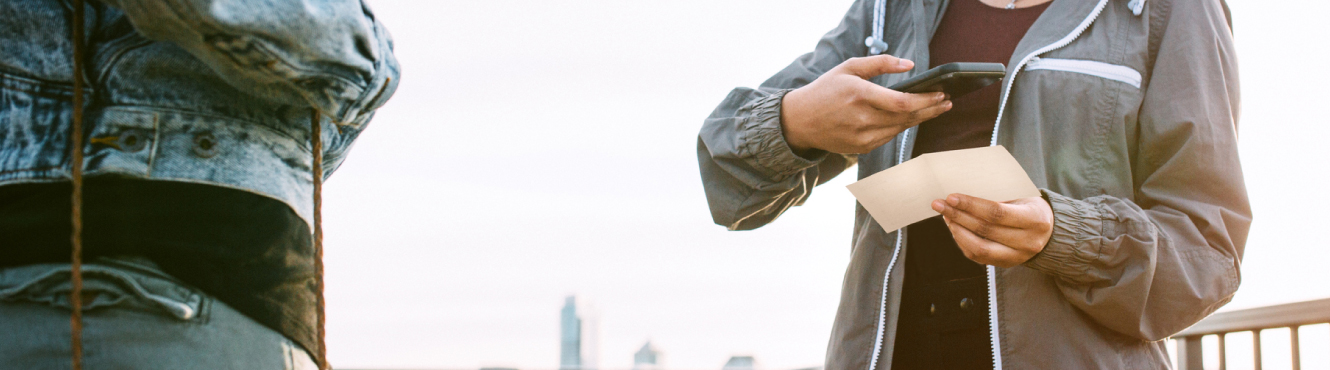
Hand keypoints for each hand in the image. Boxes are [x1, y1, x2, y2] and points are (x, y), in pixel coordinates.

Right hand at [780, 55, 951, 154]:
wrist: (801, 121)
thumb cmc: (825, 90)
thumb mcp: (849, 68)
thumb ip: (880, 63)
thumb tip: (910, 65)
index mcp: (860, 95)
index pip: (902, 102)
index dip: (926, 100)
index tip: (941, 94)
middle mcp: (862, 119)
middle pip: (907, 118)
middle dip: (931, 110)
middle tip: (946, 102)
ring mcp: (862, 137)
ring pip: (900, 129)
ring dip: (919, 119)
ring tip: (934, 109)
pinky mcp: (861, 148)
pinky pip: (888, 137)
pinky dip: (900, 127)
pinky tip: (909, 119)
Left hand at [931, 194, 1053, 267]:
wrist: (1051, 233)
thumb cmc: (1032, 208)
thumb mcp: (1024, 196)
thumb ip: (999, 196)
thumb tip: (963, 194)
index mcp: (1034, 219)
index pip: (996, 213)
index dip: (971, 205)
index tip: (952, 197)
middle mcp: (1028, 241)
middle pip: (985, 230)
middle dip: (957, 216)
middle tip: (939, 204)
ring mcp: (1018, 256)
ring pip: (979, 247)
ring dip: (957, 230)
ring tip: (945, 216)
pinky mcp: (1007, 264)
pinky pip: (978, 256)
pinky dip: (963, 241)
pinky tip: (955, 228)